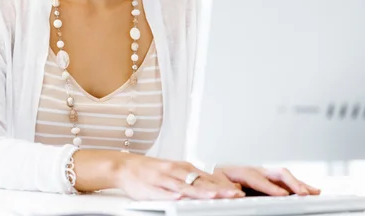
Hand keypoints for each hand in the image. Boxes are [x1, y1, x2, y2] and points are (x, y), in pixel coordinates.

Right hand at [114, 154, 245, 200]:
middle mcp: (176, 171)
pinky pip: (162, 191)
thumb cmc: (152, 171)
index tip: (238, 191)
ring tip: (213, 197)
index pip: (208, 177)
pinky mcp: (150, 186)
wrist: (126, 166)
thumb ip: (193, 179)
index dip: (223, 185)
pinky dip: (171, 194)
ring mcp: (163, 179)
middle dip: (218, 189)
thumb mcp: (176, 171)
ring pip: (184, 186)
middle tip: (234, 195)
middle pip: (200, 181)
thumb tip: (214, 185)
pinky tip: (179, 197)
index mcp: (184, 168)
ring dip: (199, 192)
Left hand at [215, 166, 320, 196]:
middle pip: (277, 173)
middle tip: (303, 193)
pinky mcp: (266, 180)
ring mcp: (262, 174)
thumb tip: (237, 193)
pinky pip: (284, 181)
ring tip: (314, 191)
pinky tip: (308, 190)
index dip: (270, 187)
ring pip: (284, 177)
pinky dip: (297, 185)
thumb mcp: (215, 183)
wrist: (213, 174)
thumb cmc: (215, 179)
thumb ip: (226, 188)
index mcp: (241, 171)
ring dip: (299, 183)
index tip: (281, 195)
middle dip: (292, 183)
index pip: (257, 179)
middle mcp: (254, 170)